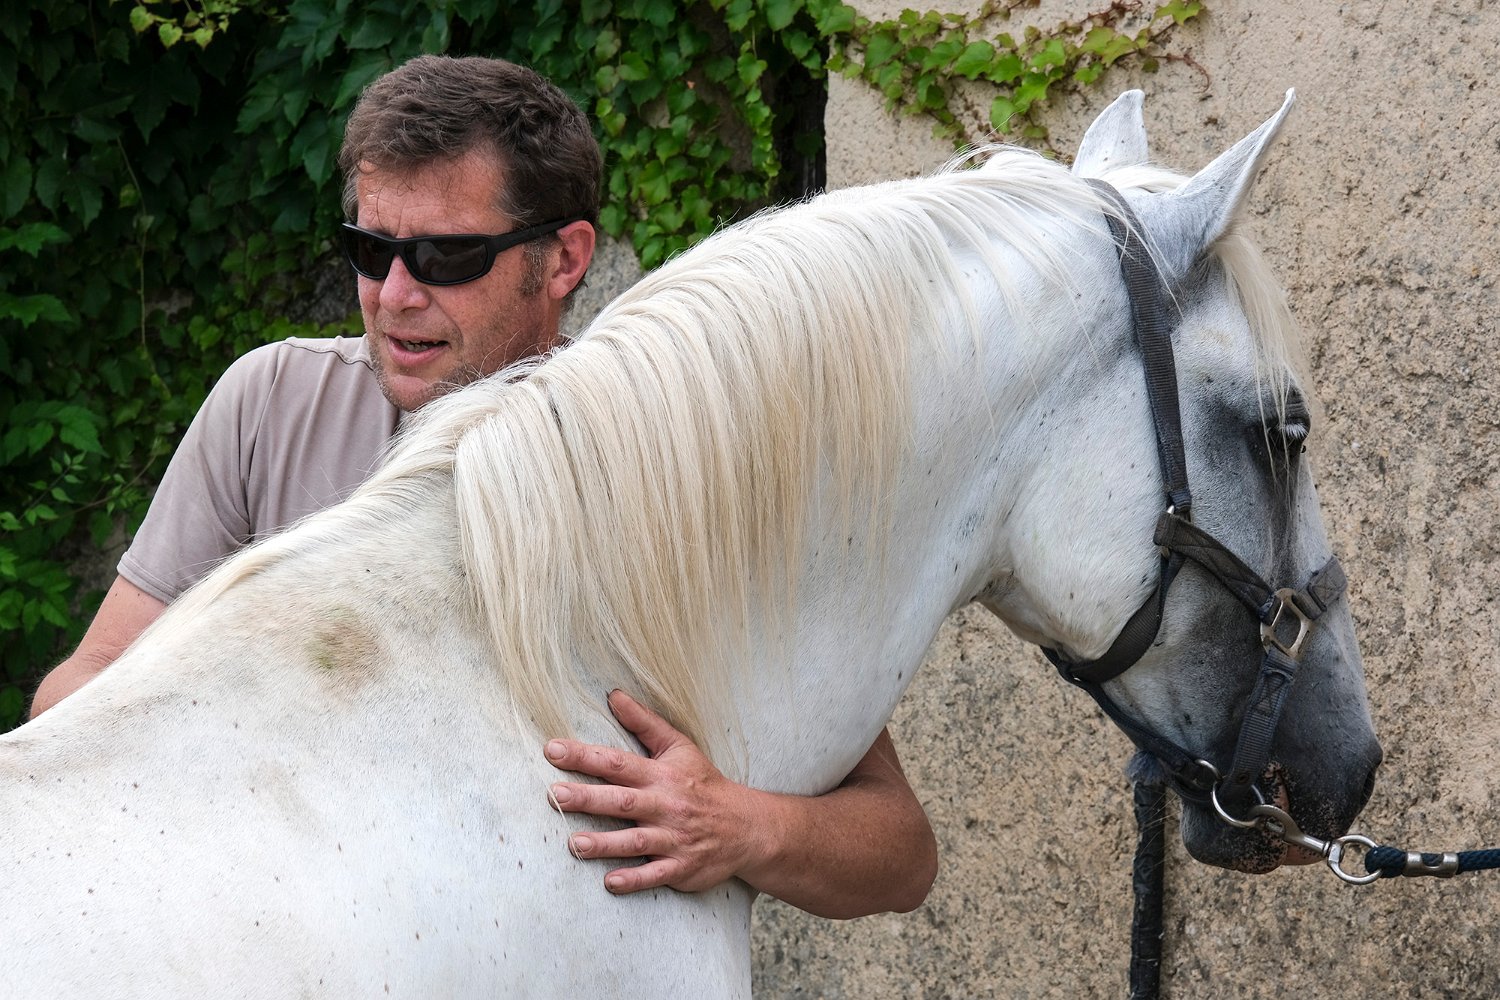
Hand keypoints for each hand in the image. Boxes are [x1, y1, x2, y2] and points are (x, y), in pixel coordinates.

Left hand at [543, 690, 767, 894]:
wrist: (746, 826)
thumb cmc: (703, 783)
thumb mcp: (679, 747)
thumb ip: (644, 722)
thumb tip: (613, 695)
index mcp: (661, 775)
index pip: (618, 762)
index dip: (584, 756)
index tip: (552, 750)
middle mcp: (666, 806)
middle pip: (622, 801)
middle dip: (588, 798)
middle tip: (555, 795)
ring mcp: (674, 838)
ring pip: (636, 841)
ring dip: (605, 844)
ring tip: (574, 844)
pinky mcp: (682, 867)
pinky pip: (656, 875)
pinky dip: (635, 879)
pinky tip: (611, 882)